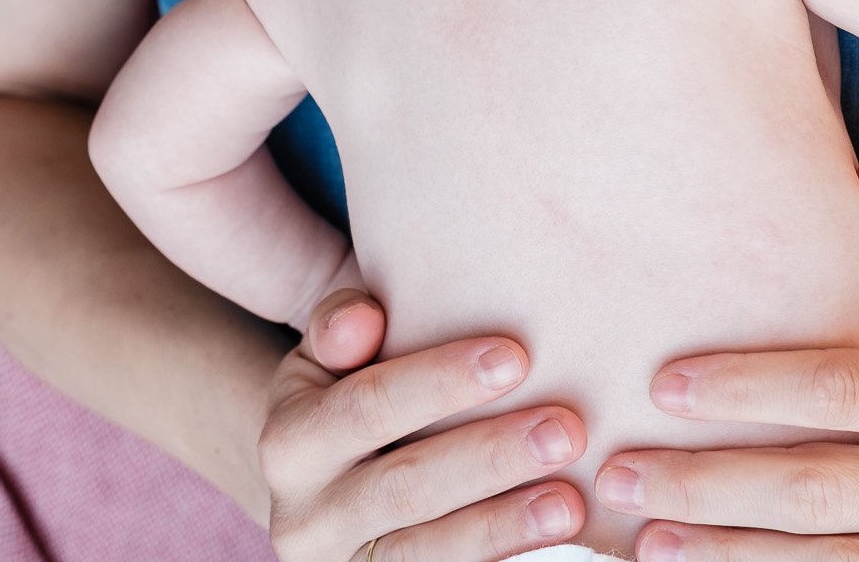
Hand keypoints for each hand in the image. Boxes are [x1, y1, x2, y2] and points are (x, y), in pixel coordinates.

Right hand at [260, 287, 587, 559]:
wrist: (326, 481)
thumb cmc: (350, 387)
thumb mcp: (329, 354)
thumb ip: (340, 325)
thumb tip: (364, 319)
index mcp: (289, 441)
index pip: (366, 406)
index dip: (439, 382)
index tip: (516, 357)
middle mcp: (304, 517)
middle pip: (403, 488)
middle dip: (489, 458)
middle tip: (566, 430)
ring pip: (424, 553)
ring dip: (504, 526)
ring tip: (569, 502)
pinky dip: (498, 557)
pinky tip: (552, 534)